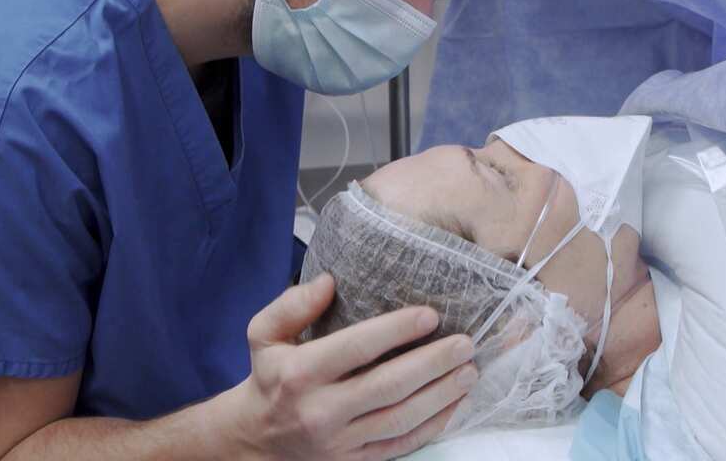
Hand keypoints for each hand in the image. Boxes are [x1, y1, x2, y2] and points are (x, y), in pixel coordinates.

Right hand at [222, 274, 477, 460]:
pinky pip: (401, 444)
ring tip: (469, 371)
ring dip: (441, 395)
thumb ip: (292, 305)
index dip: (395, 330)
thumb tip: (328, 282)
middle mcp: (320, 410)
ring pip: (400, 419)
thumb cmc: (270, 375)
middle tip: (465, 343)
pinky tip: (455, 403)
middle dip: (432, 364)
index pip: (355, 348)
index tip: (430, 315)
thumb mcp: (263, 333)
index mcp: (299, 373)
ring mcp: (340, 441)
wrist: (257, 438)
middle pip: (387, 386)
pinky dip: (433, 425)